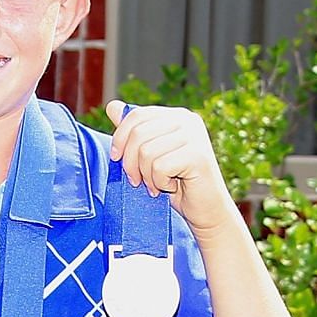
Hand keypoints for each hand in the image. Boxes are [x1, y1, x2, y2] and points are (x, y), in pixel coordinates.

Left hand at [105, 101, 236, 236]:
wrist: (205, 210)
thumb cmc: (176, 185)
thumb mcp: (149, 156)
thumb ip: (134, 132)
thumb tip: (112, 106)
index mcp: (176, 116)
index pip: (136, 115)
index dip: (119, 138)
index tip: (116, 159)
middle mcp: (187, 120)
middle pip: (138, 133)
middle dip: (130, 162)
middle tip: (137, 180)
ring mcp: (195, 136)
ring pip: (146, 152)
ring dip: (146, 176)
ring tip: (157, 185)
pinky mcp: (198, 156)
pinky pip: (160, 167)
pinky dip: (159, 183)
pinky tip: (171, 187)